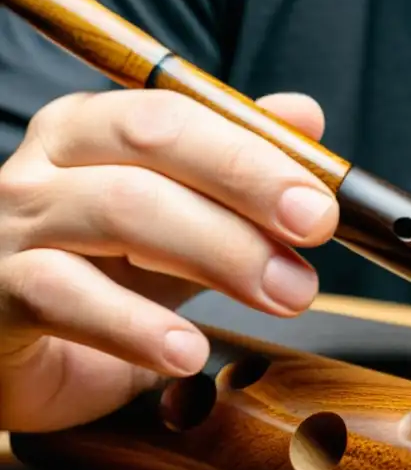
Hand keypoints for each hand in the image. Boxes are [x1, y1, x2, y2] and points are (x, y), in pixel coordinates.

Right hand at [0, 91, 337, 432]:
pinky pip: (65, 295)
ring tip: (284, 296)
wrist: (17, 354)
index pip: (180, 115)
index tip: (322, 202)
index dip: (257, 155)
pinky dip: (138, 326)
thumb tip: (305, 115)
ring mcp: (14, 226)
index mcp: (93, 129)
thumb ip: (238, 167)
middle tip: (316, 235)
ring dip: (219, 254)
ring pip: (121, 211)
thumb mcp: (180, 218)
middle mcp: (48, 163)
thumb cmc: (100, 275)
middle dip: (248, 188)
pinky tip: (189, 351)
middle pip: (152, 146)